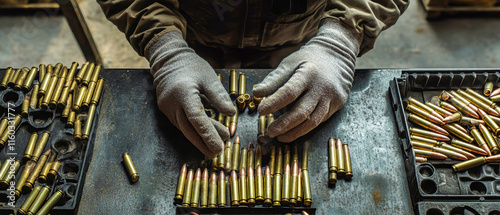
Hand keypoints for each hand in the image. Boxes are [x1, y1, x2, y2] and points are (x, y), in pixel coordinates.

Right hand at [146, 31, 235, 157]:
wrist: (167, 59)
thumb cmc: (191, 66)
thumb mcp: (209, 77)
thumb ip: (219, 96)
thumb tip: (231, 114)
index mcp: (184, 93)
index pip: (197, 119)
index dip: (208, 135)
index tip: (219, 147)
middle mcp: (172, 104)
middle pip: (189, 130)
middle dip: (204, 144)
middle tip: (218, 153)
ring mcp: (167, 108)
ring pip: (185, 129)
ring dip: (199, 139)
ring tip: (215, 147)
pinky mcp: (166, 110)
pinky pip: (181, 124)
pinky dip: (193, 131)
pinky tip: (205, 135)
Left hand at [253, 21, 360, 141]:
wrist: (338, 55)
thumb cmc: (308, 60)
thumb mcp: (290, 63)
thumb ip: (274, 79)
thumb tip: (257, 93)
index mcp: (308, 73)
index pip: (289, 92)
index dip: (274, 103)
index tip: (261, 111)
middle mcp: (322, 87)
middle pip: (301, 111)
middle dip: (283, 124)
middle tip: (269, 131)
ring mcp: (332, 97)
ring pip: (313, 121)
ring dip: (295, 132)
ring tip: (280, 137)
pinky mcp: (338, 104)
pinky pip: (320, 120)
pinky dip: (306, 128)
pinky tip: (294, 130)